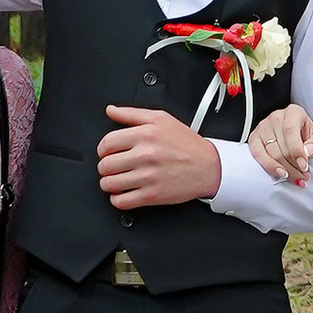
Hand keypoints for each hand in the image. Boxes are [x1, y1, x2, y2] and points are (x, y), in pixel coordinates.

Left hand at [97, 106, 221, 208]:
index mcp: (146, 134)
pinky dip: (117, 199)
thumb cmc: (186, 144)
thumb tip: (111, 110)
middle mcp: (145, 155)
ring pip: (109, 184)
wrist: (209, 166)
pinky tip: (123, 193)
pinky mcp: (152, 195)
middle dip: (105, 166)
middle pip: (105, 164)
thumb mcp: (161, 119)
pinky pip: (121, 202)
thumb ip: (132, 113)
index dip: (103, 149)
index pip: (107, 143)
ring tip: (116, 179)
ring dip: (108, 183)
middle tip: (113, 166)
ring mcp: (148, 177)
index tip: (107, 152)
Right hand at [246, 104, 312, 177]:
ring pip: (272, 153)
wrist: (297, 135)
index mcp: (293, 112)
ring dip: (286, 169)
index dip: (297, 150)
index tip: (304, 166)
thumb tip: (308, 151)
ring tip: (297, 177)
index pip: (291, 130)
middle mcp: (276, 117)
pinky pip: (258, 154)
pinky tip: (281, 173)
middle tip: (304, 176)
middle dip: (294, 165)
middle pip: (282, 146)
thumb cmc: (308, 136)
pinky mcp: (254, 137)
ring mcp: (263, 126)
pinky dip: (269, 166)